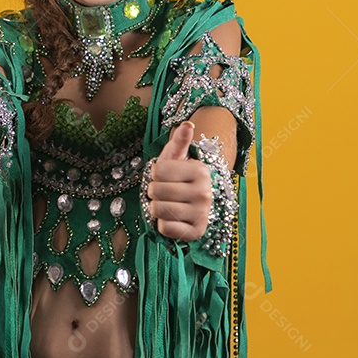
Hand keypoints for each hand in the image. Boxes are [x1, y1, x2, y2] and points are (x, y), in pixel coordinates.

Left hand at [146, 121, 212, 241]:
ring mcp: (201, 214)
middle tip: (164, 192)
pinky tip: (172, 218)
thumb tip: (187, 124)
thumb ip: (179, 141)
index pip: (157, 171)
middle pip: (155, 191)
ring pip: (158, 210)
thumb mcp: (177, 157)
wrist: (192, 203)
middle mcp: (204, 193)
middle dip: (154, 191)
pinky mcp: (196, 233)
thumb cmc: (179, 177)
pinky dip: (162, 224)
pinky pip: (164, 228)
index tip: (165, 176)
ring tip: (167, 203)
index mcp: (200, 171)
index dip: (155, 174)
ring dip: (156, 208)